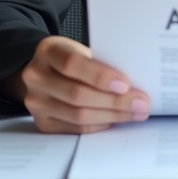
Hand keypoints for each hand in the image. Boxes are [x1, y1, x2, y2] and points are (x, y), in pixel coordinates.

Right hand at [18, 36, 150, 133]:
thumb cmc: (69, 58)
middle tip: (140, 103)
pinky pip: (75, 129)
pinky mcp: (42, 122)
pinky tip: (115, 119)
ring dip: (112, 116)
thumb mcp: (80, 50)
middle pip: (77, 94)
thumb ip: (100, 62)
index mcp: (48, 51)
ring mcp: (36, 102)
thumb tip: (133, 84)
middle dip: (114, 101)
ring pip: (78, 115)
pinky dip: (99, 124)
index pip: (72, 64)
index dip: (100, 76)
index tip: (125, 84)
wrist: (43, 71)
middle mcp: (36, 76)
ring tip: (134, 113)